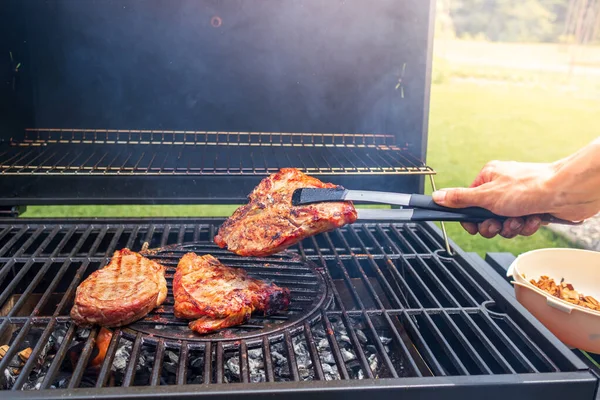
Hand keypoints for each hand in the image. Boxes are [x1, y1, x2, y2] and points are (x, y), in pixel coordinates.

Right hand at [431, 161, 559, 238]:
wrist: (566, 193)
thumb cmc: (530, 187)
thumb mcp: (486, 196)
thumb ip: (460, 199)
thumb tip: (438, 197)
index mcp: (489, 177)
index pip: (469, 202)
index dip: (471, 218)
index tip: (474, 226)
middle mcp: (503, 186)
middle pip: (486, 215)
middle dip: (493, 224)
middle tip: (498, 223)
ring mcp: (520, 198)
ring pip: (505, 223)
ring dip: (512, 226)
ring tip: (520, 218)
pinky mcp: (534, 208)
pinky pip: (522, 224)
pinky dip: (527, 225)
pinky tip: (534, 217)